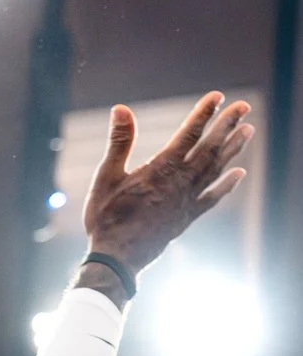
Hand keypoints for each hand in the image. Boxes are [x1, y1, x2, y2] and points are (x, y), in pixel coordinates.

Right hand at [81, 93, 251, 276]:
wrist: (116, 259)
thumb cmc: (106, 217)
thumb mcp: (106, 176)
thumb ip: (119, 142)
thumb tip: (121, 108)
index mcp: (161, 169)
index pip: (188, 134)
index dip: (204, 114)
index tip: (219, 96)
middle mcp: (180, 183)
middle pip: (209, 148)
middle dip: (227, 125)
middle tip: (244, 106)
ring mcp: (186, 201)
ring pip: (215, 169)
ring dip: (233, 149)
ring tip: (248, 131)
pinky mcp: (187, 218)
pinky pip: (212, 198)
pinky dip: (227, 185)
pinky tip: (239, 173)